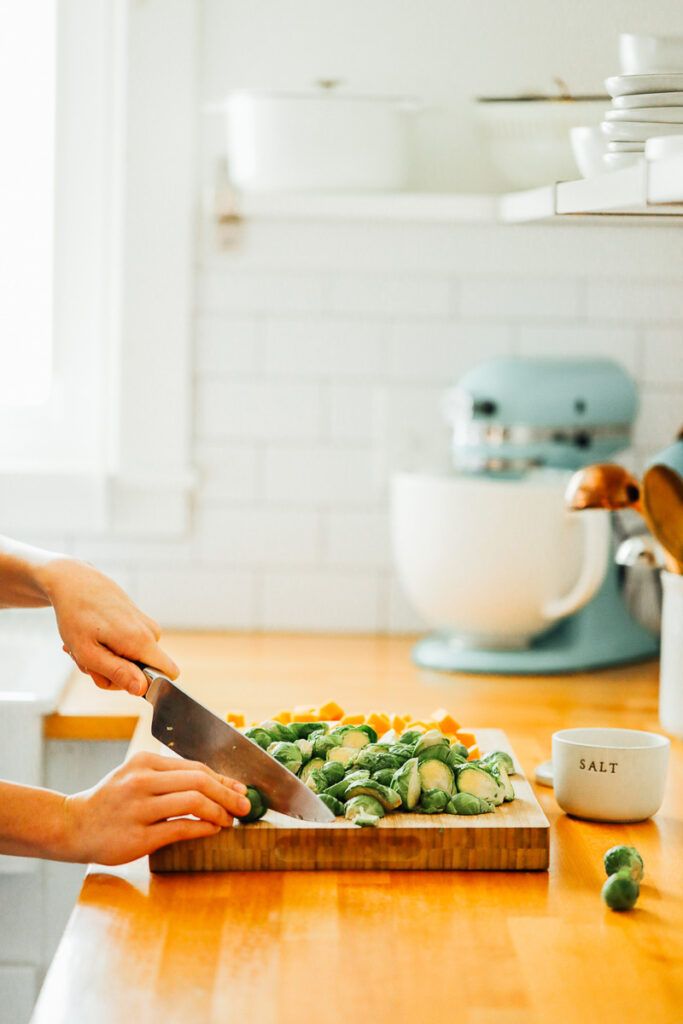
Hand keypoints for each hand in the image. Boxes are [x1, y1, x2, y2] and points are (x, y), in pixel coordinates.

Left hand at [37, 558, 177, 694]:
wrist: (75, 581)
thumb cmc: (76, 616)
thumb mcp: (88, 653)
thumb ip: (117, 673)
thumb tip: (143, 690)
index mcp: (142, 642)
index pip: (170, 674)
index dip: (147, 686)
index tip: (117, 678)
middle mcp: (151, 632)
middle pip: (143, 672)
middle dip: (115, 674)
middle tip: (88, 660)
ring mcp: (146, 625)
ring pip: (134, 660)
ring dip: (108, 660)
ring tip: (87, 645)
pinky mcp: (139, 621)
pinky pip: (130, 647)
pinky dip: (109, 648)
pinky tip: (92, 637)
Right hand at [63, 752, 250, 863]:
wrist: (74, 825)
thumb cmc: (111, 801)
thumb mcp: (136, 776)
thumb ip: (169, 777)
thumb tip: (217, 783)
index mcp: (144, 762)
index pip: (195, 767)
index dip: (224, 779)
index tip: (241, 788)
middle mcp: (141, 780)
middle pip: (199, 781)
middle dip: (228, 793)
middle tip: (245, 805)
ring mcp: (138, 808)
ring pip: (193, 802)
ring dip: (219, 811)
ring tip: (229, 820)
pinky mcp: (138, 836)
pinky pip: (180, 829)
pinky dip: (203, 828)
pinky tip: (212, 830)